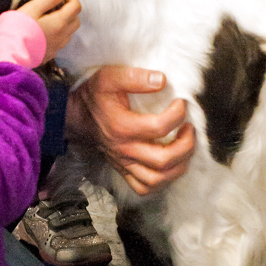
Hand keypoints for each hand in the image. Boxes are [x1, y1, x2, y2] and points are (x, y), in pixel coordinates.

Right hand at [19, 0, 80, 61]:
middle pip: (76, 20)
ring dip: (65, 23)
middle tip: (56, 3)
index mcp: (60, 23)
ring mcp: (56, 48)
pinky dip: (57, 34)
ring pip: (69, 33)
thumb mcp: (32, 8)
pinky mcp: (49, 55)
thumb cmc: (17, 28)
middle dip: (70, 9)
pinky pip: (59, 42)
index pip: (76, 6)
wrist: (8, 53)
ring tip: (49, 17)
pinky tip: (44, 31)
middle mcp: (62, 36)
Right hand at [66, 65, 195, 194]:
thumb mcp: (109, 77)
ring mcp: (124, 163)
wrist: (77, 116)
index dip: (177, 114)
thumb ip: (134, 77)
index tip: (181, 103)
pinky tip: (170, 165)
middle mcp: (124, 149)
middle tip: (189, 129)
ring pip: (157, 179)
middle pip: (163, 160)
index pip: (159, 127)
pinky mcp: (123, 170)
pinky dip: (162, 181)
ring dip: (179, 166)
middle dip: (185, 146)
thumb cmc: (95, 96)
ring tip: (184, 147)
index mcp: (122, 127)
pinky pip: (144, 187)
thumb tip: (161, 80)